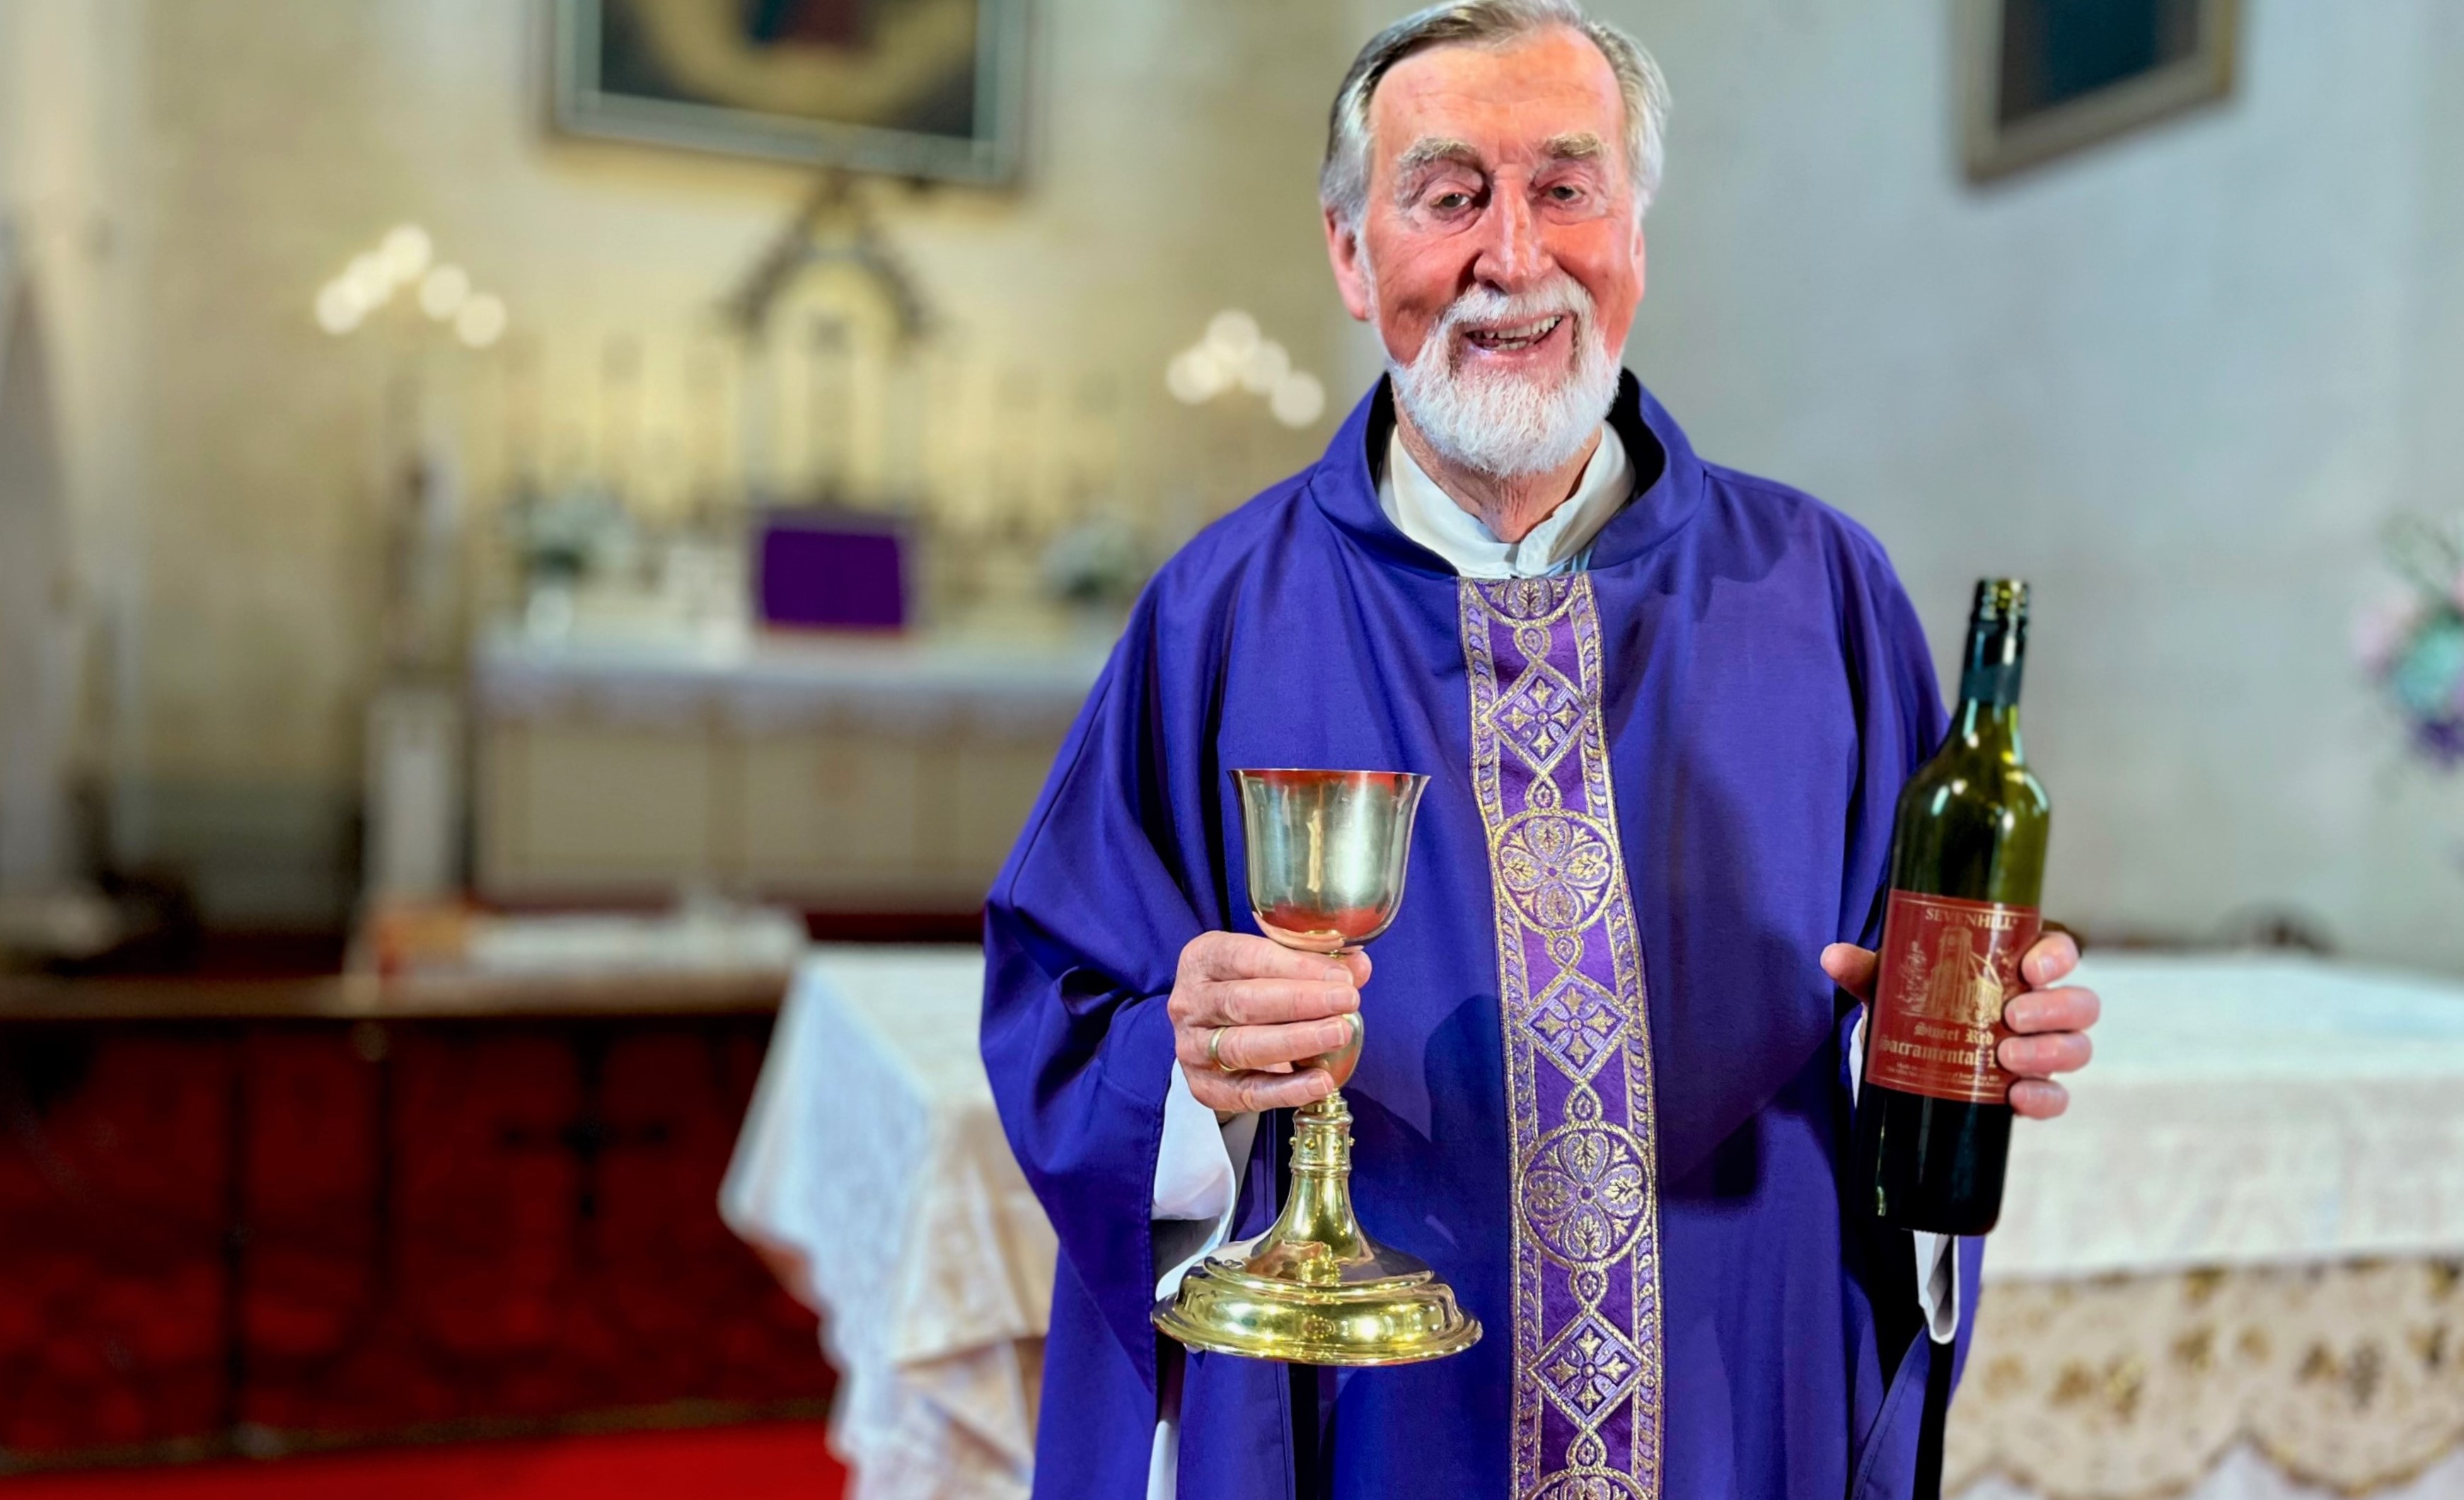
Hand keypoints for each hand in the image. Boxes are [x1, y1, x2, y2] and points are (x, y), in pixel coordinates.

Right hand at [1169, 932, 1369, 1113]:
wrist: (1212, 1029)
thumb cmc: (1247, 986)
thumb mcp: (1271, 962)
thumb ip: (1312, 961)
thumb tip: (1358, 968)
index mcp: (1202, 959)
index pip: (1247, 958)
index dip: (1296, 966)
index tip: (1339, 976)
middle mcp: (1189, 1002)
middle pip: (1243, 1002)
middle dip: (1301, 1002)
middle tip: (1346, 1002)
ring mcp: (1191, 1048)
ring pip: (1242, 1047)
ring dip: (1297, 1041)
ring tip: (1338, 1034)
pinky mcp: (1205, 1087)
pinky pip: (1247, 1092)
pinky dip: (1287, 1089)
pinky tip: (1321, 1081)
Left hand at [1821, 928, 2098, 1118]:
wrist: (1919, 1050)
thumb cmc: (1920, 1001)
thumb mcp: (1897, 984)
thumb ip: (1870, 969)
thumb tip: (1832, 957)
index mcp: (2018, 967)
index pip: (2060, 952)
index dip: (2057, 958)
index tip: (2029, 968)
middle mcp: (2042, 1006)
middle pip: (2080, 1004)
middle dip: (2054, 1010)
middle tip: (2009, 1017)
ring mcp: (2044, 1049)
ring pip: (2076, 1048)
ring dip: (2048, 1053)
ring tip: (2004, 1057)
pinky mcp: (2035, 1088)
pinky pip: (2057, 1097)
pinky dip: (2043, 1098)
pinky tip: (2016, 1098)